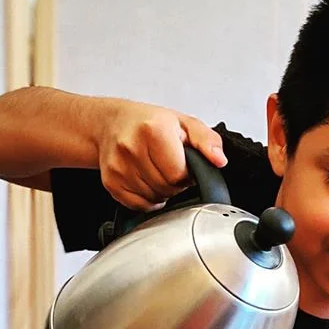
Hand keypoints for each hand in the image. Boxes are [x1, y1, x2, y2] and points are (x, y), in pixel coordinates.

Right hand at [97, 103, 227, 210]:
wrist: (112, 124)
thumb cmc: (150, 123)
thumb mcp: (184, 123)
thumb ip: (207, 141)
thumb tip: (219, 160)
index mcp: (153, 130)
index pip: (179, 174)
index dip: (186, 174)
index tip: (182, 164)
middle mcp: (131, 147)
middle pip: (166, 188)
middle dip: (173, 183)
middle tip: (168, 166)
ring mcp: (118, 166)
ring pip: (153, 199)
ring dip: (160, 191)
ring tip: (155, 170)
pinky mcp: (110, 182)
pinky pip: (138, 205)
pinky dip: (147, 199)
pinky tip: (145, 180)